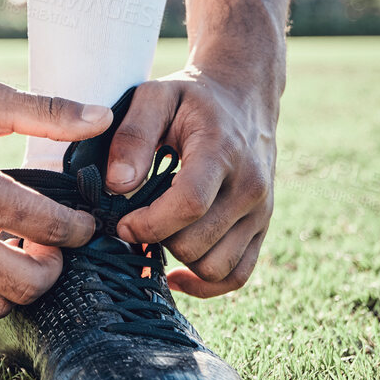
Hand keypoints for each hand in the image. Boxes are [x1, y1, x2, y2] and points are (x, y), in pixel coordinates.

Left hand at [99, 67, 278, 296]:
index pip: (188, 205)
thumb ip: (132, 135)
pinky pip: (237, 276)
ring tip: (157, 233)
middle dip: (157, 240)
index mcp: (221, 152)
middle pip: (197, 243)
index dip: (147, 223)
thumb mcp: (155, 96)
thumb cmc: (191, 99)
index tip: (120, 221)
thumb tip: (116, 186)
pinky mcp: (263, 227)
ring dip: (178, 259)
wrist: (243, 97)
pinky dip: (205, 283)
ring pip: (216, 267)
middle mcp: (250, 186)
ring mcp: (261, 211)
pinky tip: (176, 271)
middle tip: (134, 223)